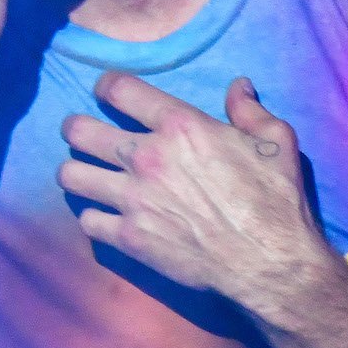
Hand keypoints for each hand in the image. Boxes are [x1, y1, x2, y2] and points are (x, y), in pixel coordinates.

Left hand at [56, 73, 342, 318]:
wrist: (267, 262)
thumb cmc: (275, 199)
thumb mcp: (276, 141)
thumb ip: (249, 110)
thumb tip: (237, 87)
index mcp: (180, 126)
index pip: (119, 89)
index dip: (106, 85)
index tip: (105, 91)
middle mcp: (147, 157)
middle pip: (79, 131)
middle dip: (75, 128)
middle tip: (83, 134)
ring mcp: (133, 199)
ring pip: (71, 175)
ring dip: (76, 171)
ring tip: (86, 174)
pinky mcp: (129, 237)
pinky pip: (87, 221)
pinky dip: (93, 217)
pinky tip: (105, 215)